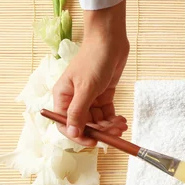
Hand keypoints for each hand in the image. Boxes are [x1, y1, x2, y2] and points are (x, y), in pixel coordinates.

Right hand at [52, 0, 129, 146]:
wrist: (110, 41)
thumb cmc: (93, 60)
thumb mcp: (86, 88)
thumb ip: (78, 112)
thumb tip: (72, 133)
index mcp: (63, 97)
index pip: (65, 125)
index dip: (78, 136)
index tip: (93, 142)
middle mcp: (74, 100)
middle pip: (84, 125)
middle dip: (100, 131)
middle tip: (116, 132)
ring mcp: (89, 98)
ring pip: (98, 121)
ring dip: (109, 126)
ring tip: (122, 125)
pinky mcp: (103, 95)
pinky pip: (106, 114)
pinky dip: (114, 119)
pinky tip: (122, 120)